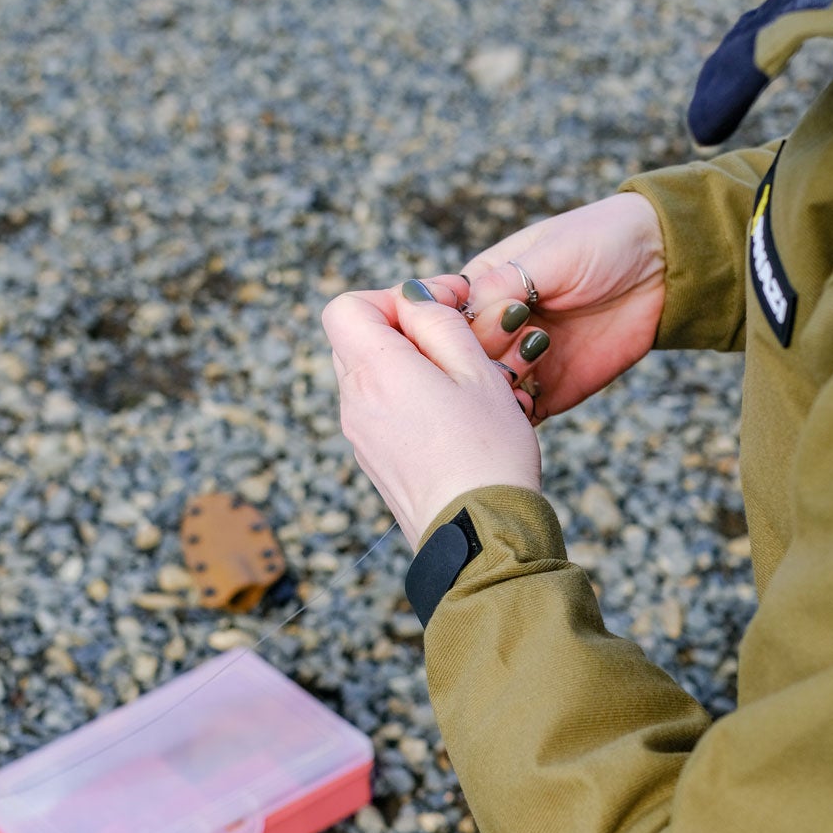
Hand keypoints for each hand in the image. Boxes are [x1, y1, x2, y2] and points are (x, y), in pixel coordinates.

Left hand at [322, 276, 544, 549]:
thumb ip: (439, 322)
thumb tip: (414, 298)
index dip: (389, 297)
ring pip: (368, 375)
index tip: (437, 306)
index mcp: (375, 371)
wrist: (478, 535)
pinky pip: (378, 410)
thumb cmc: (487, 453)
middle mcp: (354, 401)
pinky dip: (405, 399)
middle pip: (354, 338)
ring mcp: (359, 434)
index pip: (345, 307)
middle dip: (400, 327)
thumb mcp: (476, 370)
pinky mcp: (372, 460)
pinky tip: (450, 417)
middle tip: (452, 338)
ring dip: (406, 365)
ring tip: (459, 381)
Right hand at [461, 192, 664, 418]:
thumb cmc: (600, 242)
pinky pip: (520, 413)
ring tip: (531, 362)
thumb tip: (461, 312)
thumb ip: (503, 284)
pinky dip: (518, 415)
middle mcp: (493, 329)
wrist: (660, 267)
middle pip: (460, 357)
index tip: (468, 317)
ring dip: (499, 385)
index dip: (440, 323)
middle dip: (483, 350)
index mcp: (482, 288)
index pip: (438, 315)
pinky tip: (529, 402)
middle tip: (524, 329)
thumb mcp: (548, 253)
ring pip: (486, 391)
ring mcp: (520, 362)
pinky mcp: (549, 390)